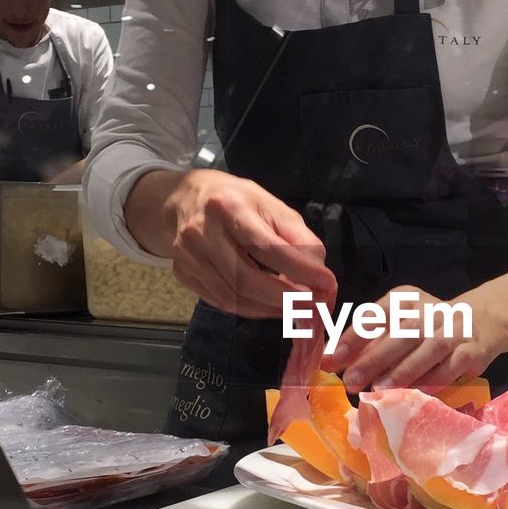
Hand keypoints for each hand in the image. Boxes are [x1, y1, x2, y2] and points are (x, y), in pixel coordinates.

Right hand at [126, 168, 334, 318]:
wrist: (180, 198)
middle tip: (312, 306)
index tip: (327, 283)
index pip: (268, 247)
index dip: (300, 269)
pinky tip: (269, 307)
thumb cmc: (233, 199)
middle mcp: (202, 232)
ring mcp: (187, 256)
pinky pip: (220, 302)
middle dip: (285, 298)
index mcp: (228, 206)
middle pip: (247, 279)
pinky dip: (250, 310)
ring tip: (294, 309)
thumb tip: (318, 270)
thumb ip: (296, 235)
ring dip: (269, 309)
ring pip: (232, 297)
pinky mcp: (181, 274)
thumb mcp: (268, 203)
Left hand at [322, 284, 507, 393]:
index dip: (355, 335)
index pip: (378, 314)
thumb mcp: (399, 324)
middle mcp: (430, 311)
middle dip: (374, 358)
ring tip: (380, 388)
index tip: (334, 357)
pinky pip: (452, 366)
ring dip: (404, 370)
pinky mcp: (472, 351)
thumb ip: (368, 342)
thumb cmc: (427, 327)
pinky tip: (417, 393)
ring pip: (429, 348)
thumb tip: (332, 361)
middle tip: (351, 380)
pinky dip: (434, 379)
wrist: (480, 322)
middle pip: (401, 332)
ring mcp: (455, 329)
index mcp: (406, 300)